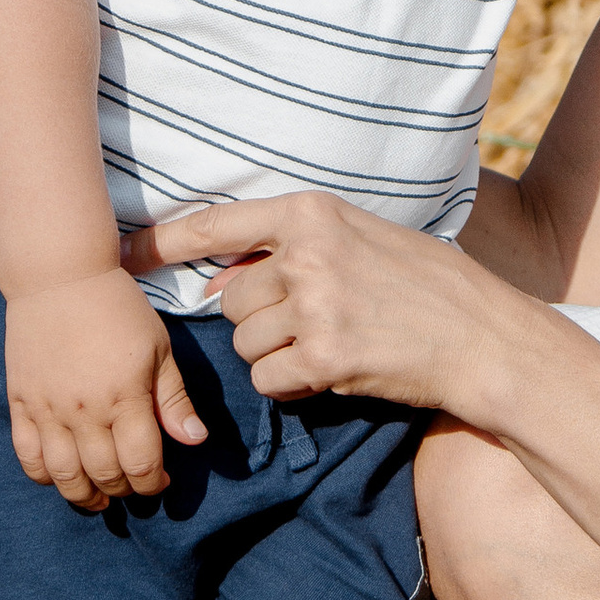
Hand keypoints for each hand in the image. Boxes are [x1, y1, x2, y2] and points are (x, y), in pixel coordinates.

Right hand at [5, 270, 206, 505]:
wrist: (60, 275)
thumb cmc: (118, 307)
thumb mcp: (158, 348)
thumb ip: (174, 399)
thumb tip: (195, 441)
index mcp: (124, 397)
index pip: (141, 463)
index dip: (153, 482)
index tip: (160, 480)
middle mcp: (84, 411)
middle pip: (104, 475)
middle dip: (122, 489)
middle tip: (131, 484)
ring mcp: (47, 409)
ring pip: (63, 475)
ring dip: (83, 495)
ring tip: (98, 497)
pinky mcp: (20, 402)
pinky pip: (27, 455)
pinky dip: (42, 476)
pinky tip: (60, 476)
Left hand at [122, 189, 491, 413]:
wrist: (481, 335)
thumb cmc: (424, 284)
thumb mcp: (359, 239)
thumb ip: (294, 249)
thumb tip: (222, 281)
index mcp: (313, 213)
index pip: (216, 225)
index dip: (160, 244)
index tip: (118, 256)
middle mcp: (308, 254)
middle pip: (232, 301)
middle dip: (260, 322)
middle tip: (313, 325)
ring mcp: (316, 306)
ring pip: (246, 345)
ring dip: (276, 357)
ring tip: (331, 346)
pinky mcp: (326, 358)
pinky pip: (269, 381)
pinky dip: (292, 387)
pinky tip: (334, 373)